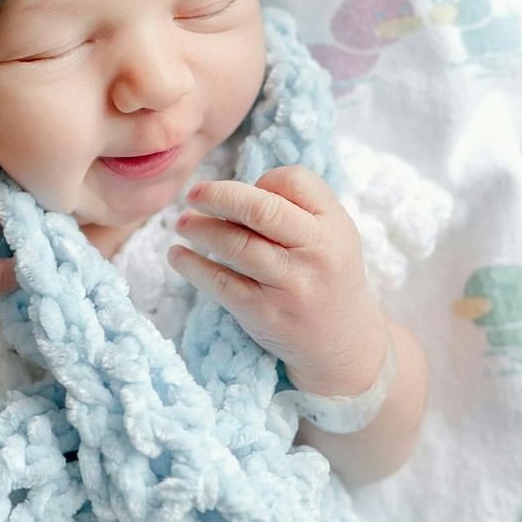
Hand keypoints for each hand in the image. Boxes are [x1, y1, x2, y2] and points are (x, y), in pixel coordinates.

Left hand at [169, 165, 387, 396]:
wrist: (343, 341)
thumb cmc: (326, 274)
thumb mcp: (333, 233)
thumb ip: (297, 205)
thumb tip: (236, 194)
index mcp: (332, 225)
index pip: (295, 181)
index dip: (262, 181)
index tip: (244, 193)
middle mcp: (315, 252)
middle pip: (259, 210)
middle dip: (218, 195)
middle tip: (193, 194)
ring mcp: (289, 285)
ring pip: (235, 244)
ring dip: (199, 228)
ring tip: (183, 223)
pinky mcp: (264, 312)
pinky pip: (221, 283)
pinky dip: (192, 266)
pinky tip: (178, 255)